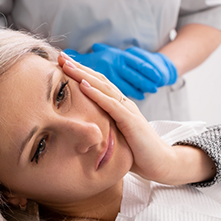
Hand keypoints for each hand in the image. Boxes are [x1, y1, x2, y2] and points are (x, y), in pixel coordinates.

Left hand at [58, 52, 215, 184]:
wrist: (160, 163)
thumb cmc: (136, 152)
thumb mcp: (115, 136)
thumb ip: (103, 127)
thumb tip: (84, 128)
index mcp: (119, 106)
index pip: (98, 85)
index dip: (81, 73)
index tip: (63, 65)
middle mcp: (124, 104)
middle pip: (99, 80)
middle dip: (79, 68)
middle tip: (61, 56)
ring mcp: (128, 110)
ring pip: (103, 87)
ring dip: (83, 75)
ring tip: (67, 65)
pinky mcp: (131, 121)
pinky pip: (111, 105)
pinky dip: (96, 94)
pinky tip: (83, 85)